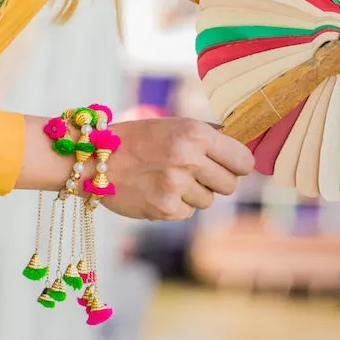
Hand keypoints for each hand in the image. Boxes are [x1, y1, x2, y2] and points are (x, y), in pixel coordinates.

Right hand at [106, 116, 254, 220]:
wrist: (94, 159)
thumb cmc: (138, 140)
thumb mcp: (174, 126)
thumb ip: (208, 139)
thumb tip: (245, 155)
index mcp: (195, 132)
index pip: (243, 161)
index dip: (237, 165)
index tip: (229, 166)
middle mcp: (188, 157)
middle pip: (230, 185)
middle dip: (216, 181)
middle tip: (194, 173)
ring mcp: (176, 184)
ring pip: (208, 200)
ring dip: (193, 193)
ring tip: (167, 179)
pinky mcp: (164, 208)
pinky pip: (187, 212)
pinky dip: (175, 205)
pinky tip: (156, 191)